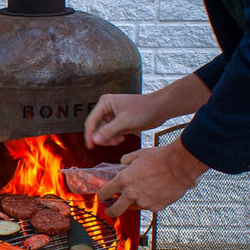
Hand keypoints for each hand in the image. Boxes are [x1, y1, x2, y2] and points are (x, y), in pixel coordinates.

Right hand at [85, 73, 211, 148]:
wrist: (159, 108)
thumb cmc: (144, 109)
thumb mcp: (125, 122)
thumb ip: (108, 131)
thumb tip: (95, 140)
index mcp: (104, 103)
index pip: (91, 121)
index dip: (90, 135)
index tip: (90, 146)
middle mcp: (106, 108)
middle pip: (96, 128)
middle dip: (103, 137)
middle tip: (113, 143)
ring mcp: (112, 115)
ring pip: (103, 132)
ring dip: (109, 139)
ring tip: (120, 140)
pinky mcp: (118, 122)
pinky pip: (110, 133)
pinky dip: (114, 138)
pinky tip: (122, 138)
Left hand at [98, 139, 208, 216]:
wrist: (181, 164)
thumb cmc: (161, 157)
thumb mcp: (137, 155)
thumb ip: (125, 162)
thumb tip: (121, 166)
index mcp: (124, 179)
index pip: (104, 192)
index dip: (101, 195)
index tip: (102, 196)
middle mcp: (132, 193)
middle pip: (114, 210)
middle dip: (110, 210)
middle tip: (110, 209)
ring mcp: (144, 202)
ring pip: (133, 207)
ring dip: (133, 202)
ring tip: (141, 192)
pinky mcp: (156, 207)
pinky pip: (148, 206)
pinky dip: (149, 201)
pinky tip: (155, 192)